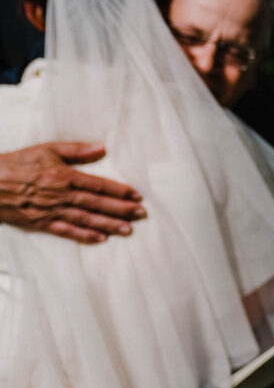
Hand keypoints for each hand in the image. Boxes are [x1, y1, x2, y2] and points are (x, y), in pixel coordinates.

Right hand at [0, 142, 144, 243]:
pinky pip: (66, 231)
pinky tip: (100, 239)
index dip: (120, 191)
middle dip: (121, 210)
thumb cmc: (18, 163)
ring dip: (108, 225)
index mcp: (65, 176)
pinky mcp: (40, 223)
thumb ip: (77, 150)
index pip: (99, 185)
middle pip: (97, 203)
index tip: (137, 195)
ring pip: (85, 219)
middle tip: (142, 215)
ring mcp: (51, 211)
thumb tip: (103, 147)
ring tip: (128, 230)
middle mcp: (61, 195)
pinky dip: (84, 236)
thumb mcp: (47, 150)